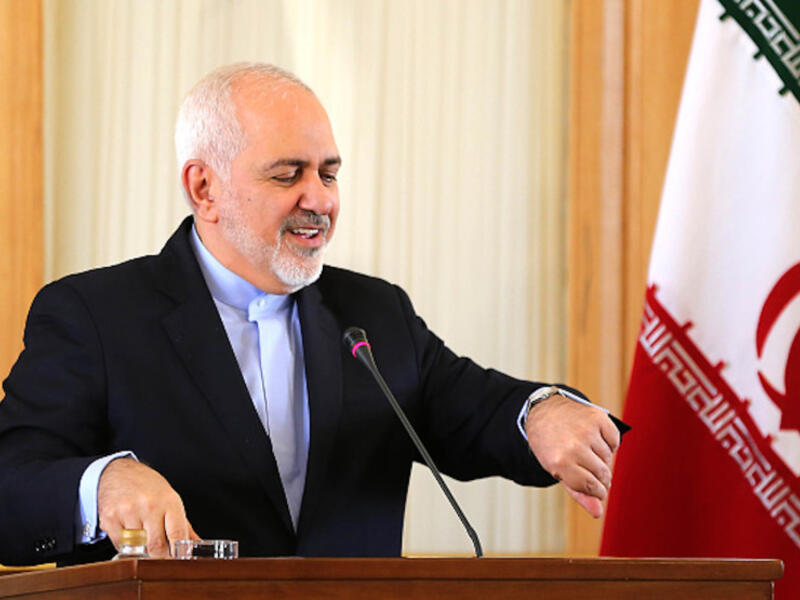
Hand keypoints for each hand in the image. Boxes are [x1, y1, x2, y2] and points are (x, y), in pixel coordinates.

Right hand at [97, 458, 199, 557]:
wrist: (119, 472)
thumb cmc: (148, 487)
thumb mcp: (170, 499)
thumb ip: (183, 525)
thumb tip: (196, 545)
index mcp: (169, 501)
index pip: (177, 534)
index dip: (179, 552)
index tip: (179, 559)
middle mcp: (149, 506)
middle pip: (157, 547)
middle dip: (160, 556)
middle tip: (161, 555)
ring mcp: (128, 512)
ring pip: (138, 548)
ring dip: (141, 549)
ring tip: (143, 535)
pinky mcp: (110, 519)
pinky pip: (120, 546)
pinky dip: (126, 546)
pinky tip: (128, 531)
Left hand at [525, 394, 619, 517]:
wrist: (543, 412)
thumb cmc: (550, 445)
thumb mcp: (556, 471)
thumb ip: (578, 493)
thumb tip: (598, 512)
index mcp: (561, 463)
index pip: (592, 487)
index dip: (597, 492)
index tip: (597, 491)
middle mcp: (574, 446)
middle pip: (603, 474)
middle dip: (601, 477)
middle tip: (590, 470)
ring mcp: (587, 430)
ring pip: (608, 457)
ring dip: (602, 459)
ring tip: (587, 452)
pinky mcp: (597, 417)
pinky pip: (615, 440)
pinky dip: (609, 443)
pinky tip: (595, 440)